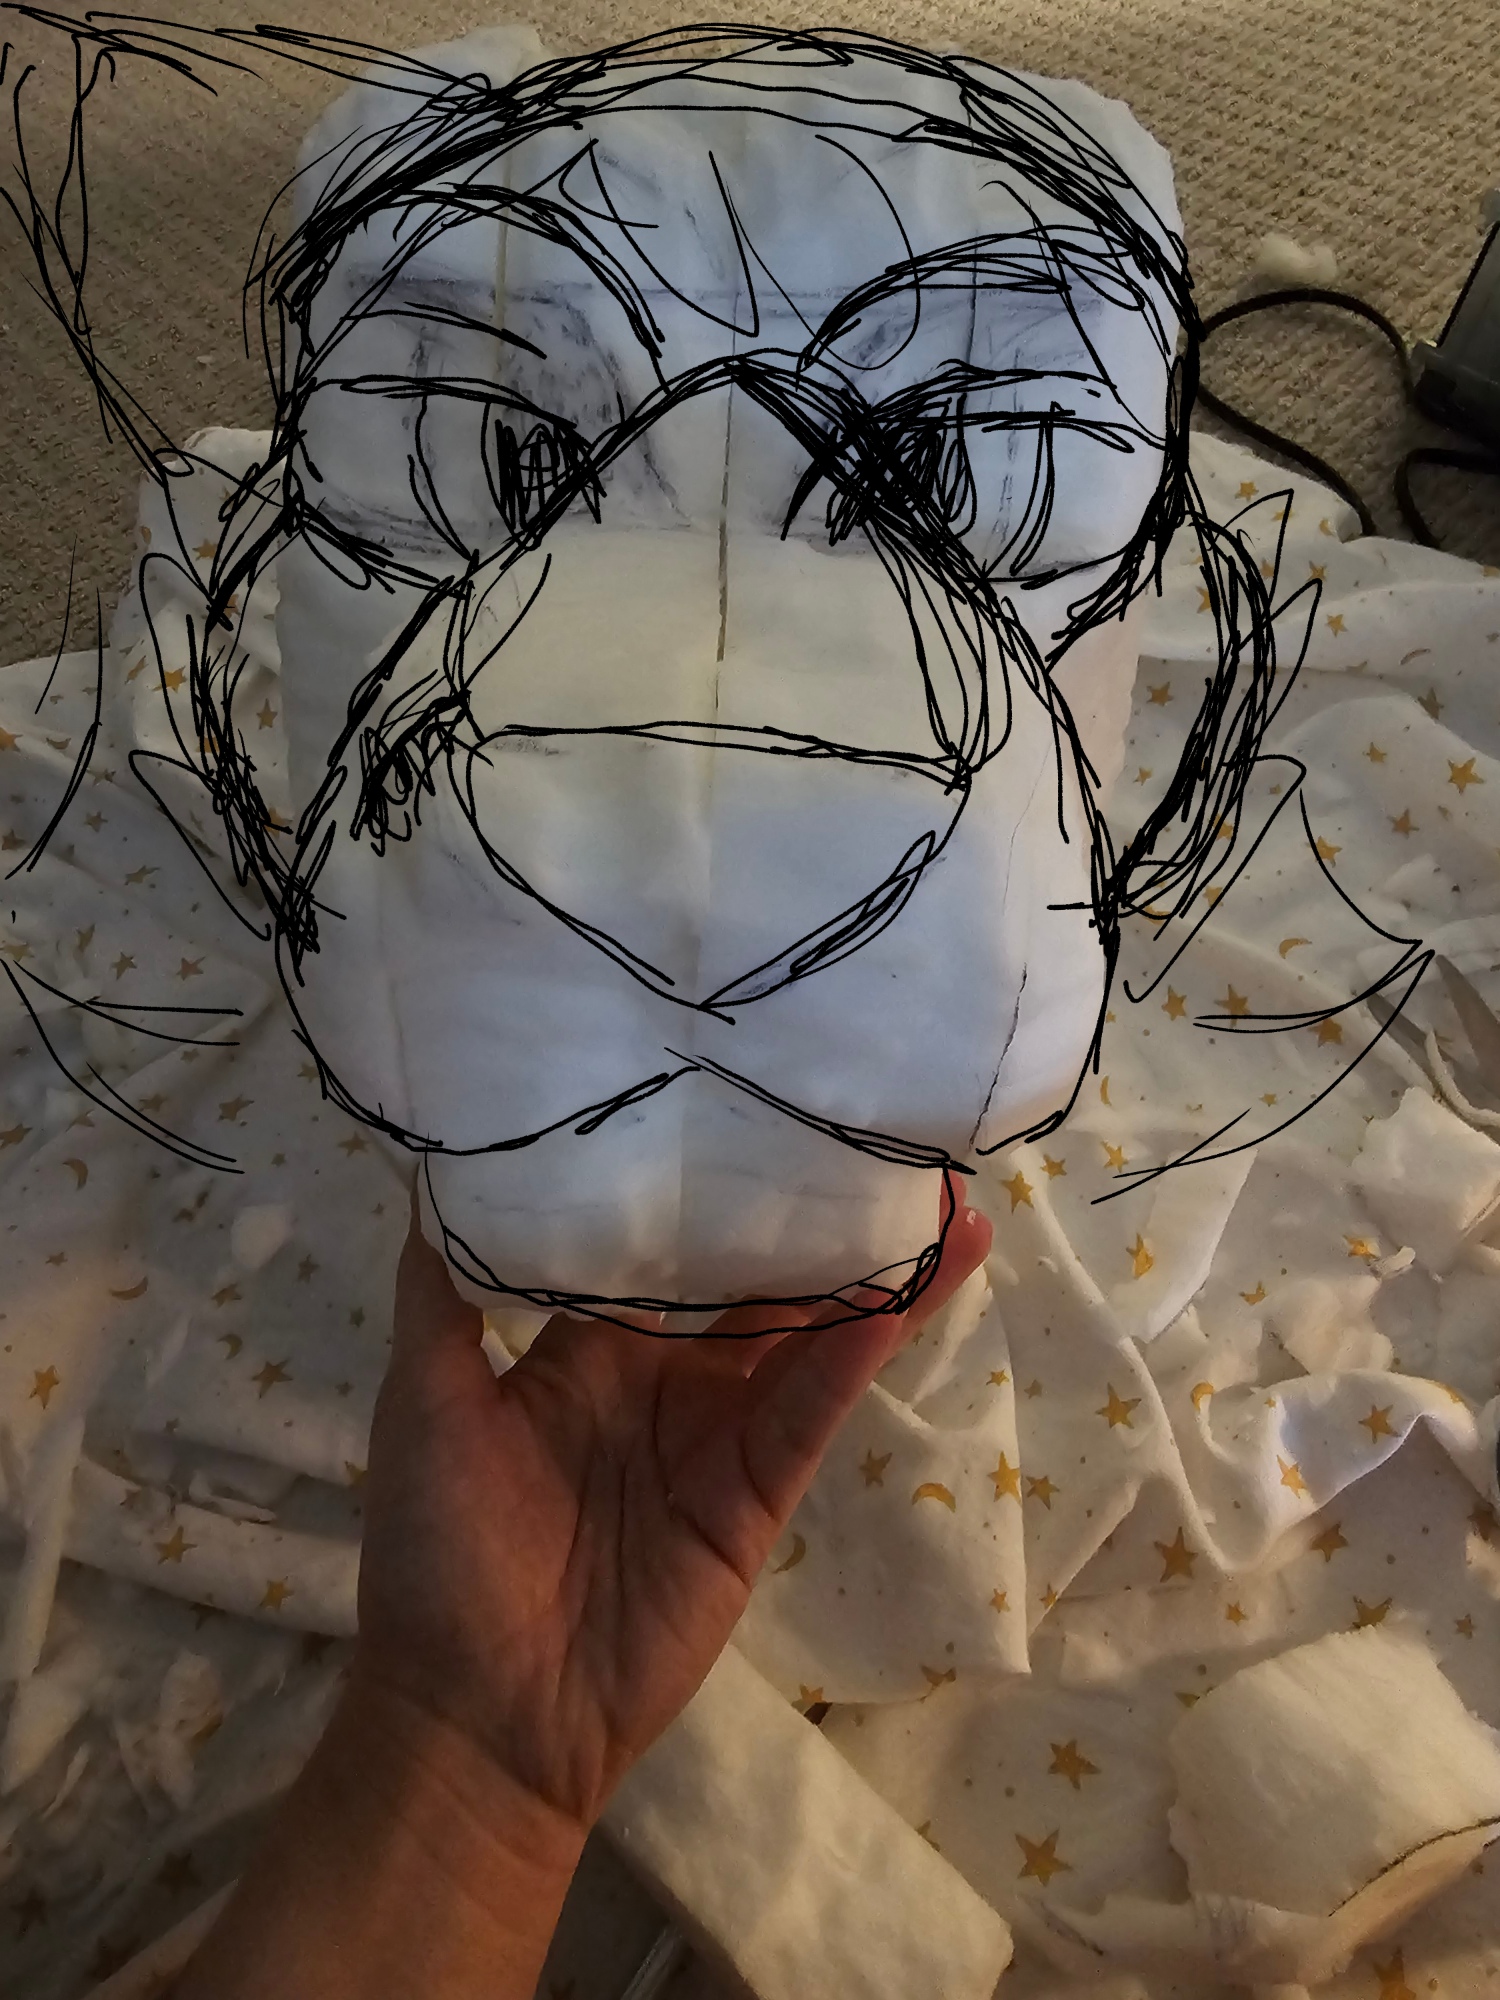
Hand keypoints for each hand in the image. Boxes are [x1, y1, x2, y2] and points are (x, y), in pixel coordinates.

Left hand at [349, 1179, 992, 1842]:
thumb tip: (437, 1164)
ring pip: (805, 1337)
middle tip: (877, 1132)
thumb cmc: (437, 1546)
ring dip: (870, 1274)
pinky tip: (905, 1292)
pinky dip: (853, 1355)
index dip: (706, 1179)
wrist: (477, 1711)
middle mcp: (662, 1377)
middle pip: (753, 1280)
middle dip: (810, 1215)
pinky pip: (809, 1412)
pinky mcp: (755, 1495)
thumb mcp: (423, 1399)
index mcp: (586, 1348)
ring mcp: (716, 1435)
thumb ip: (439, 1291)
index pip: (659, 1241)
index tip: (752, 1097)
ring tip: (942, 1203)